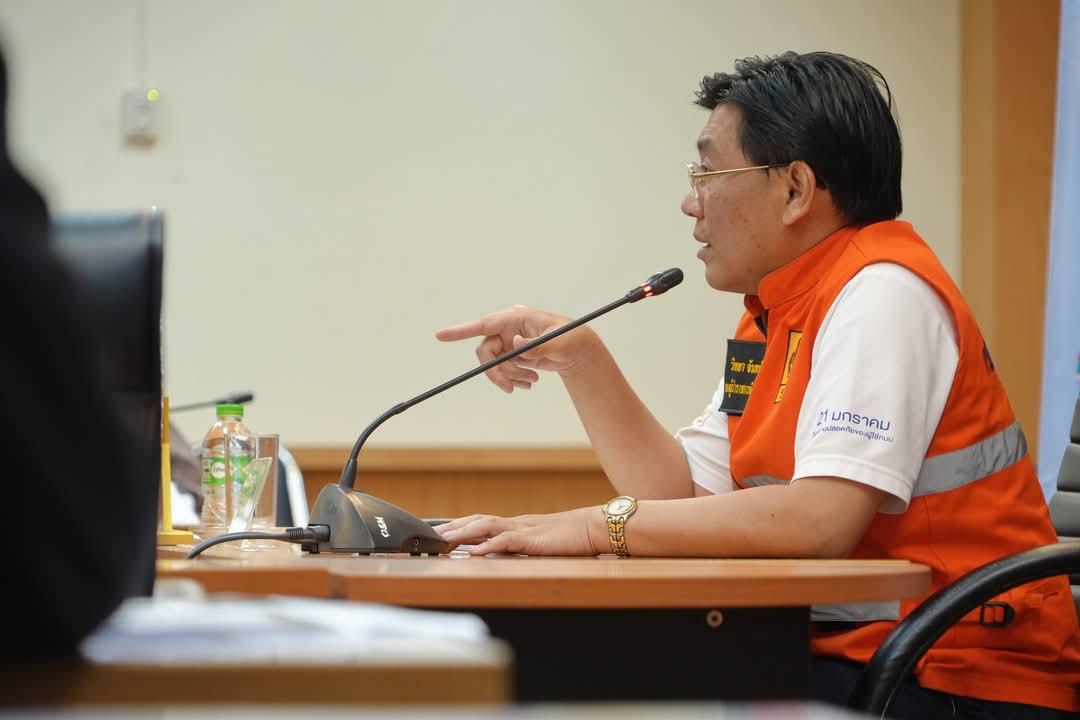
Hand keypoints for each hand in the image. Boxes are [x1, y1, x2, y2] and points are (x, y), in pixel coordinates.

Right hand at [435, 305, 596, 392]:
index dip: (460, 331)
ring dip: (509, 376)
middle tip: (510, 386)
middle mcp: (507, 328)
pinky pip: (502, 370)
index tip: (440, 336)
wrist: (577, 352)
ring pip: (494, 364)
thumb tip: (514, 343)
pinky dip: (513, 379)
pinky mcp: (512, 354)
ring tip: (531, 381)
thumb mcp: (559, 342)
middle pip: (486, 352)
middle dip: (497, 371)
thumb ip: (537, 344)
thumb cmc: (571, 339)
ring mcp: (508, 342)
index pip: (483, 324)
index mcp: (515, 317)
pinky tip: (530, 382)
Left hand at [438, 508, 605, 555]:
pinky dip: (488, 546)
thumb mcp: (543, 543)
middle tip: (429, 537)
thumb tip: (505, 554)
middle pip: (476, 521)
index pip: (480, 522)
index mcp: (517, 525)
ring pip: (485, 527)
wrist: (596, 527)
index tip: (438, 533)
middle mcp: (516, 523)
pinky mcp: (533, 540)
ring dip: (462, 533)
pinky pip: (506, 541)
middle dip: (451, 528)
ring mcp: (523, 529)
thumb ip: (525, 546)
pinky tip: (474, 552)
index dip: (458, 526)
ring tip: (443, 541)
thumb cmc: (573, 537)